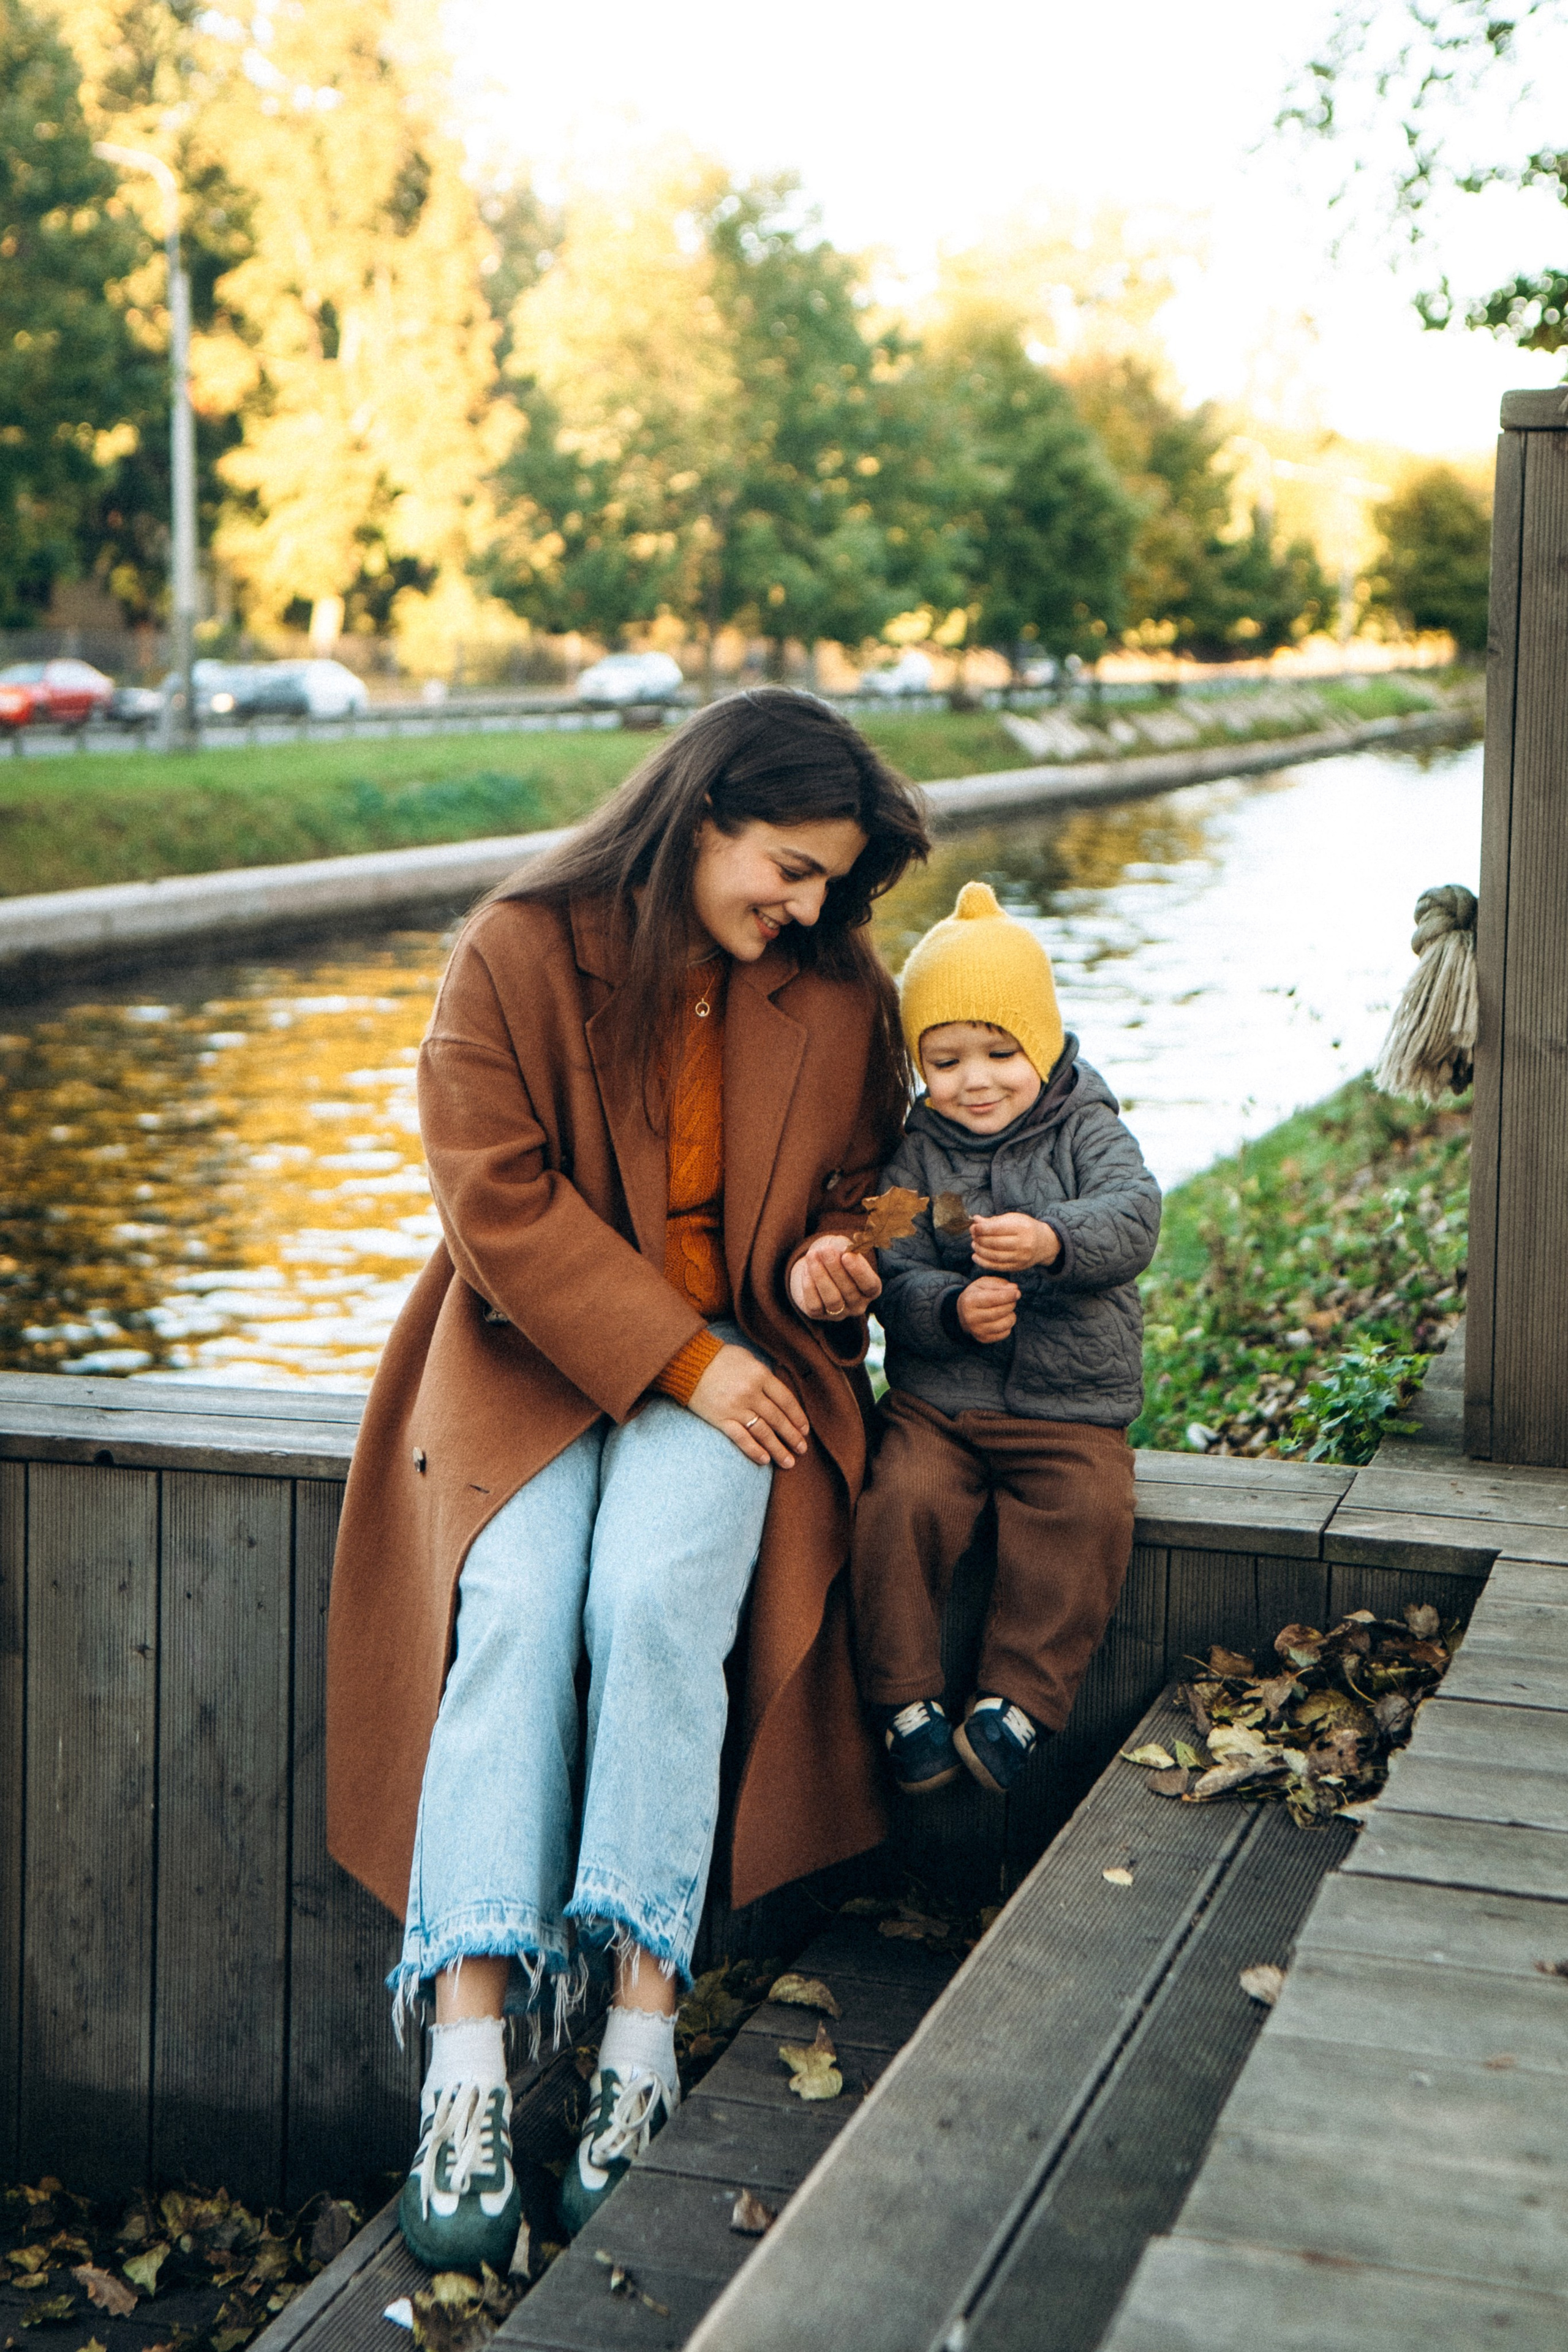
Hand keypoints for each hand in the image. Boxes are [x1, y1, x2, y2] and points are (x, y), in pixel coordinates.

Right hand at [687, 1344, 809, 1468]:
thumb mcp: (748, 1359)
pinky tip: (764, 1460)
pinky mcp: (720, 1419)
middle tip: (802, 1450)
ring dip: (778, 1449)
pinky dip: (754, 1450)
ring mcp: (735, 1407)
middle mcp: (750, 1393)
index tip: (805, 1430)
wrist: (687, 1362)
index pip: (786, 1400)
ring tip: (789, 1462)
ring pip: (762, 1432)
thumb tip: (779, 1396)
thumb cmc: (720, 1358)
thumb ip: (764, 1376)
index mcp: (760, 1375)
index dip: (798, 1417)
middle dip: (792, 1436)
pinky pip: (741, 1438)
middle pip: (777, 1419)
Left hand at [788, 1232, 881, 1321]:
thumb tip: (844, 1251)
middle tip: (825, 1250)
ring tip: (812, 1255)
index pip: (870, 1285)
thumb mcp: (845, 1249)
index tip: (846, 1256)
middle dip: (835, 1268)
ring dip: (820, 1275)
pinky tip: (806, 1269)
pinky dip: (809, 1286)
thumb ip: (847, 1250)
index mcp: (871, 1290)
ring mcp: (839, 1313)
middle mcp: (858, 1305)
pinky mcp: (819, 1315)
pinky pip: (815, 1305)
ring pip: (832, 1300)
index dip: (859, 1272)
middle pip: (849, 1291)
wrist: (818, 1267)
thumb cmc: (837, 1256)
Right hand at [956, 1276, 1019, 1342]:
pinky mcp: (983, 1339)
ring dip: (1011, 1315)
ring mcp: (977, 1330)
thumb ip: (1000, 1284)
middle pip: (1001, 1311)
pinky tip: (1002, 1319)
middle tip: (1010, 1299)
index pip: (993, 1299)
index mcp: (970, 1301)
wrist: (963, 1312)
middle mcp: (971, 1317)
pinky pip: (1005, 1333)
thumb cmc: (976, 1294)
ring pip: (1006, 1324)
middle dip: (1011, 1303)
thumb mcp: (984, 1283)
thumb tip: (1014, 1289)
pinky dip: (1008, 1325)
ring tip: (1006, 1309)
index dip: (1008, 1296)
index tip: (1017, 1293)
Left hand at [969, 1212, 1060, 1272]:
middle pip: (995, 1243)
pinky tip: (976, 1256)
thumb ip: (994, 1221)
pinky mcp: (1018, 1267)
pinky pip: (997, 1267)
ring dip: (980, 1251)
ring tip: (974, 1244)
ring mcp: (1021, 1257)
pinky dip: (984, 1262)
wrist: (1045, 1243)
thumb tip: (975, 1220)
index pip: (997, 1229)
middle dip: (980, 1239)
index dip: (982, 1229)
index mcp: (1022, 1228)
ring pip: (995, 1256)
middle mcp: (1023, 1244)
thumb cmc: (1025, 1228)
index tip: (973, 1227)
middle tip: (973, 1235)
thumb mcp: (1013, 1219)